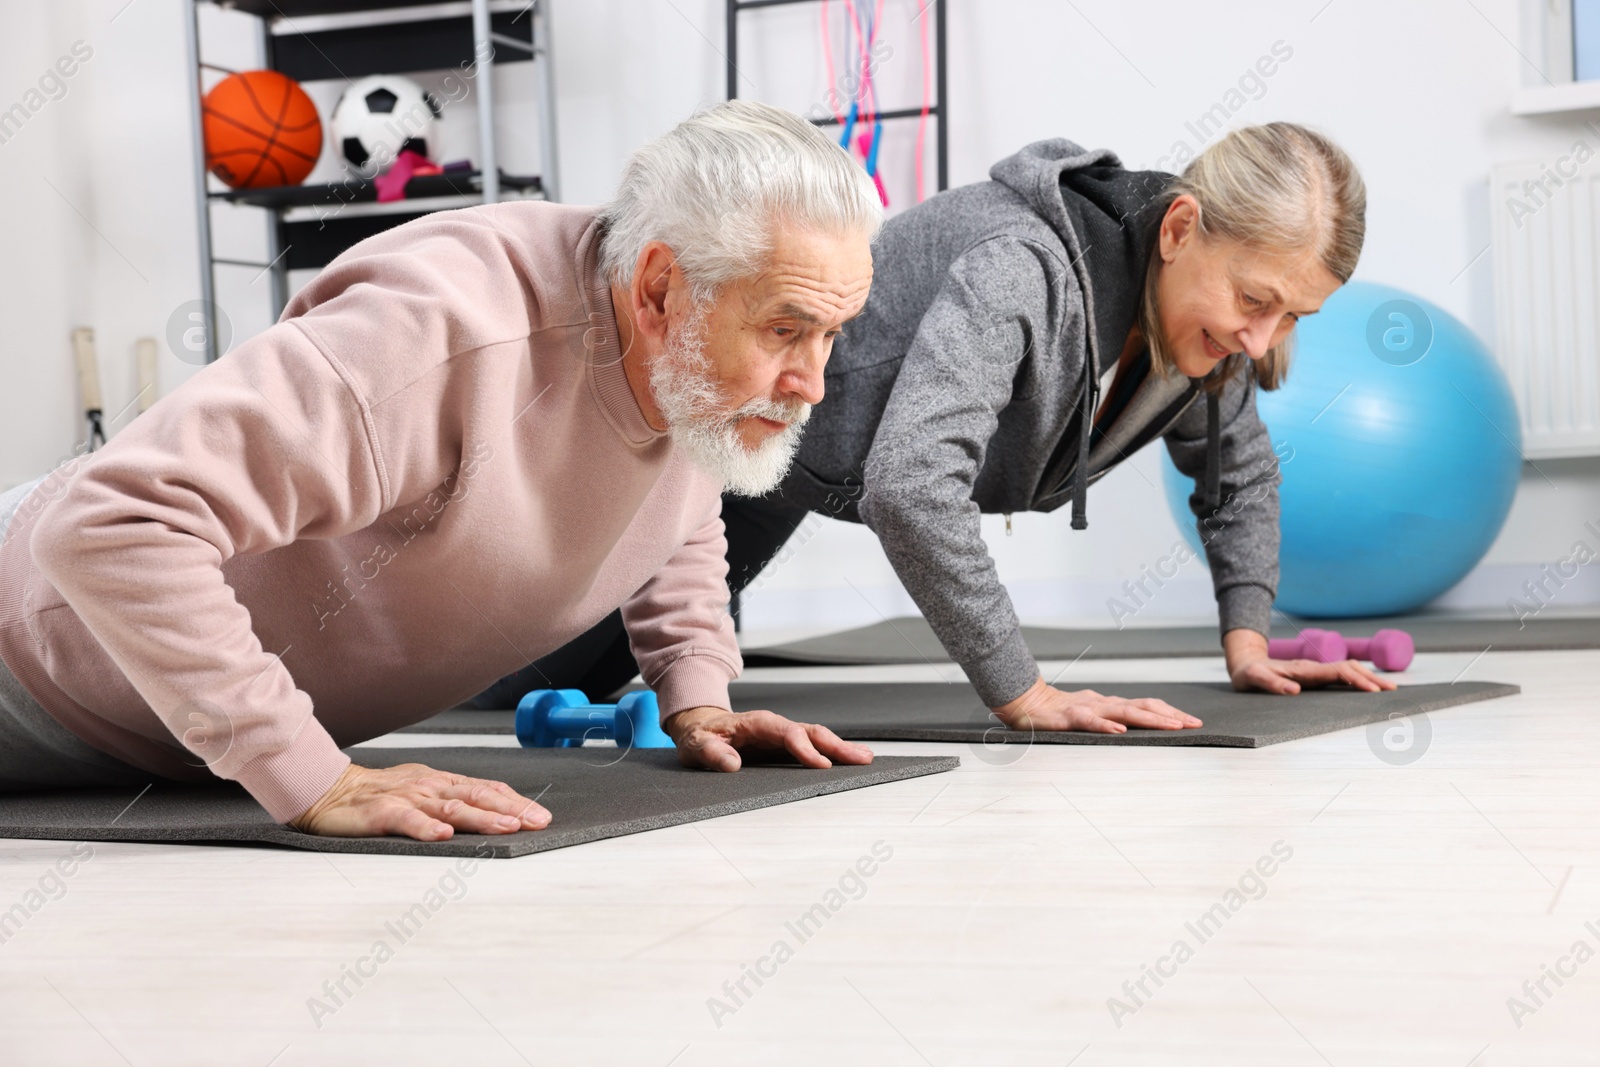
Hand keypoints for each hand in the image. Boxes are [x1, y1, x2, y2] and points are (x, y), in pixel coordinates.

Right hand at [289, 763, 551, 840]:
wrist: (328, 790)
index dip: (515, 801)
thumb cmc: (377, 794)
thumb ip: (452, 801)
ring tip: (507, 826)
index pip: (486, 789)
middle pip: (477, 796)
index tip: (541, 815)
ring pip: (450, 808)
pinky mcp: (382, 812)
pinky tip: (443, 836)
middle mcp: (430, 786)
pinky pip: (407, 820)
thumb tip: (492, 812)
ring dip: (481, 818)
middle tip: (538, 821)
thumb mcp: (422, 792)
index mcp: (441, 782)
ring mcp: (407, 797)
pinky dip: (426, 828)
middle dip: (511, 808)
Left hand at [662, 706, 874, 771]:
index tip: (820, 765)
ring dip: (841, 748)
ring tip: (866, 759)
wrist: (699, 726)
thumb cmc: (699, 736)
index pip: (787, 733)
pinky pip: (813, 746)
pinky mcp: (784, 745)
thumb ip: (712, 753)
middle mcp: (775, 726)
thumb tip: (731, 763)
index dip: (804, 748)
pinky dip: (832, 753)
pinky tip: (849, 761)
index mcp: (756, 723)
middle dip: (837, 745)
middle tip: (862, 759)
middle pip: (811, 732)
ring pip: (817, 737)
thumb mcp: (696, 745)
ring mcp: (782, 735)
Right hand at [991, 677, 1201, 733]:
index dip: (1170, 712)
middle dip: (1170, 715)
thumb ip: (1109, 720)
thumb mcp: (1089, 716)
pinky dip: (1106, 724)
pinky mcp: (1070, 716)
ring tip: (1172, 726)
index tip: (1192, 722)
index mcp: (1110, 705)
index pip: (1147, 705)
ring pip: (1124, 711)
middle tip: (1193, 724)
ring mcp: (1088, 708)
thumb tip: (1133, 729)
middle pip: (1143, 706)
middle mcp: (1104, 703)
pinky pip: (1090, 720)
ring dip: (1151, 719)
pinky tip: (1119, 730)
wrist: (1025, 704)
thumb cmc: (1057, 713)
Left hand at [1224, 628, 1397, 694]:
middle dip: (1371, 678)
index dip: (1356, 680)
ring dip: (1368, 677)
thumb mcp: (1253, 679)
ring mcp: (1315, 671)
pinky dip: (1358, 679)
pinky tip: (1368, 687)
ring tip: (1388, 688)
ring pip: (1348, 670)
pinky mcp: (1314, 675)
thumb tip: (1294, 690)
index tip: (1372, 690)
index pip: (1336, 672)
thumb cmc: (1249, 674)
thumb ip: (1271, 683)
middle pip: (1349, 669)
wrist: (1245, 663)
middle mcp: (1313, 668)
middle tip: (1392, 691)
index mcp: (1304, 670)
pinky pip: (1341, 675)